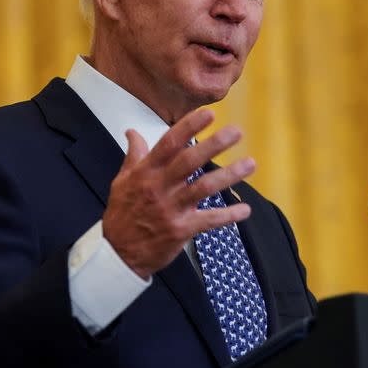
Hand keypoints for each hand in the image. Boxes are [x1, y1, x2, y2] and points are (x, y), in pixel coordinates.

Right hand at [102, 108, 254, 278]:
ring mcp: (170, 209)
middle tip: (236, 132)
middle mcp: (159, 187)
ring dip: (229, 175)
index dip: (189, 127)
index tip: (209, 114)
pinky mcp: (180, 230)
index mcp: (145, 172)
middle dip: (214, 144)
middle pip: (189, 161)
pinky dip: (228, 215)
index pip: (169, 143)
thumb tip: (133, 132)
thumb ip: (134, 155)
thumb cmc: (122, 214)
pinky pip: (208, 220)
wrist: (117, 253)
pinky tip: (245, 210)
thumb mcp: (121, 181)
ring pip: (204, 187)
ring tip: (250, 164)